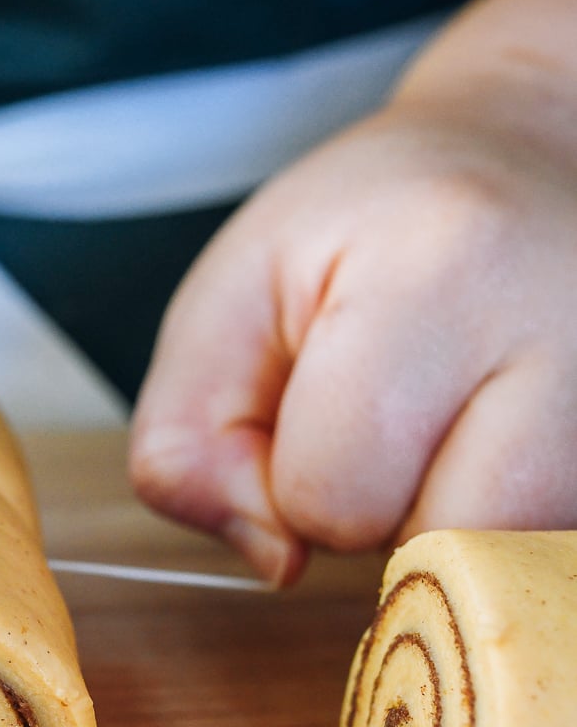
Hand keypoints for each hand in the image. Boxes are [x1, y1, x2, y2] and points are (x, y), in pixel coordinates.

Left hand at [130, 89, 576, 584]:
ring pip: (506, 566)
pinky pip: (553, 553)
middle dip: (384, 513)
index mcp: (444, 265)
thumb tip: (271, 558)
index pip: (329, 494)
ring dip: (453, 523)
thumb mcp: (233, 295)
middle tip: (397, 412)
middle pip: (436, 545)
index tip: (324, 395)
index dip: (295, 477)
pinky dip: (510, 522)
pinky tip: (506, 437)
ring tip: (455, 421)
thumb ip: (189, 436)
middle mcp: (572, 332)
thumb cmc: (369, 229)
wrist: (529, 159)